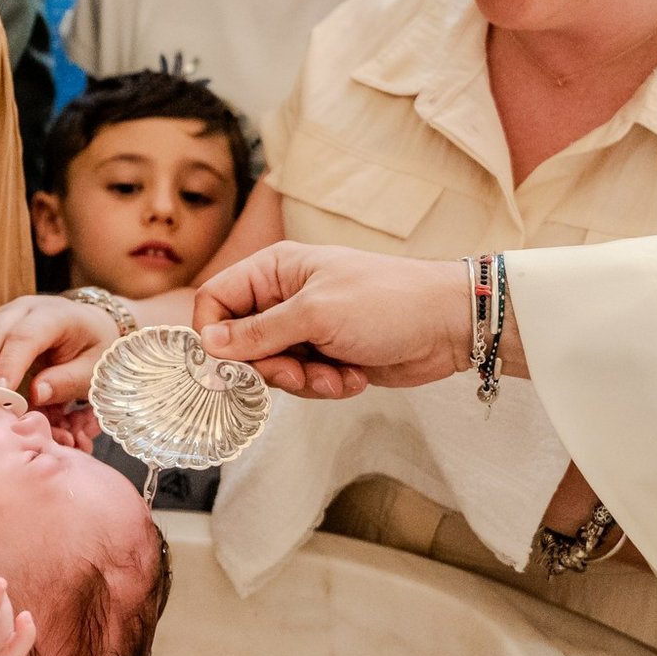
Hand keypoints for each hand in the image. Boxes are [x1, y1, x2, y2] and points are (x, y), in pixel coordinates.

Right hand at [0, 294, 123, 414]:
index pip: (27, 336)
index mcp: (56, 315)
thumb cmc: (95, 350)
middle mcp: (27, 308)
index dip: (10, 363)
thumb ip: (67, 381)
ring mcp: (7, 314)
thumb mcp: (94, 369)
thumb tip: (36, 394)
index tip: (0, 390)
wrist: (92, 325)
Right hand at [193, 244, 475, 397]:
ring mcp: (306, 328)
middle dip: (269, 367)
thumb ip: (258, 333)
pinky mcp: (326, 355)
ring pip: (272, 368)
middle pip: (241, 343)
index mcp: (275, 270)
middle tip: (297, 374)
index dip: (214, 335)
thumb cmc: (386, 302)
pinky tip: (352, 376)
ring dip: (302, 381)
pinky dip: (325, 385)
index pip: (216, 300)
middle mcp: (284, 297)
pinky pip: (303, 380)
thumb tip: (208, 345)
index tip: (227, 365)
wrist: (448, 325)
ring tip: (334, 375)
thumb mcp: (315, 314)